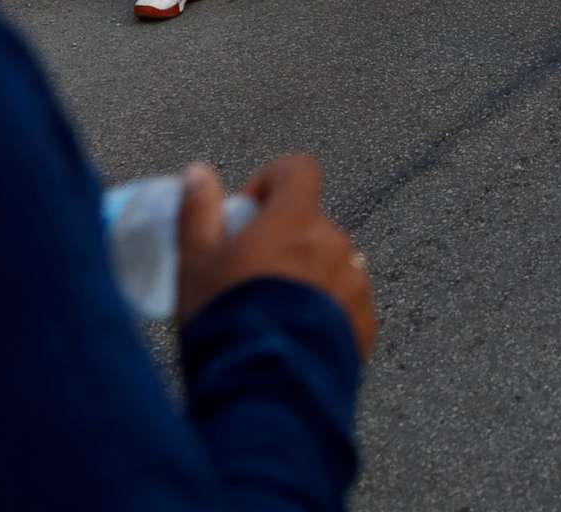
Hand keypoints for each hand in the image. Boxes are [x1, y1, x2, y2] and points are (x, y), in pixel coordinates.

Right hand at [179, 156, 375, 360]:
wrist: (265, 389)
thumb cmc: (226, 318)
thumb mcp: (195, 263)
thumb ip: (198, 212)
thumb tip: (199, 172)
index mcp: (295, 220)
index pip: (298, 170)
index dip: (271, 183)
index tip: (247, 214)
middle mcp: (335, 244)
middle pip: (311, 224)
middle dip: (284, 240)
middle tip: (250, 278)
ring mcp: (355, 285)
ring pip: (331, 264)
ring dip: (307, 275)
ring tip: (272, 316)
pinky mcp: (365, 324)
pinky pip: (346, 303)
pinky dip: (325, 311)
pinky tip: (294, 338)